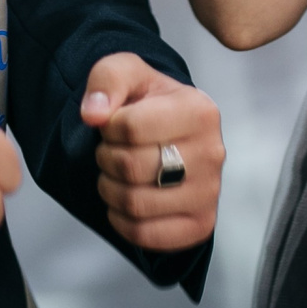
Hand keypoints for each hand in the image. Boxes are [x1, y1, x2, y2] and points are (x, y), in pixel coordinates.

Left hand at [82, 53, 221, 253]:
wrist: (171, 132)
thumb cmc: (150, 103)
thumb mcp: (128, 72)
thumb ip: (107, 80)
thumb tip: (94, 114)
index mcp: (200, 110)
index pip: (130, 127)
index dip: (108, 127)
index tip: (114, 124)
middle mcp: (212, 153)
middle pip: (132, 168)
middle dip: (107, 158)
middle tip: (111, 151)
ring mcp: (210, 193)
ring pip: (136, 204)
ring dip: (110, 190)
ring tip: (117, 174)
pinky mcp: (200, 225)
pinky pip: (146, 235)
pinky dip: (122, 221)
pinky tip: (125, 200)